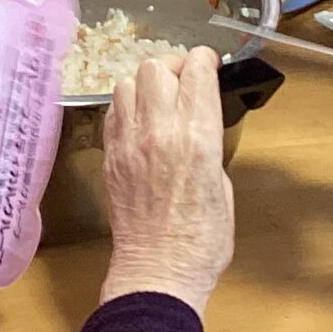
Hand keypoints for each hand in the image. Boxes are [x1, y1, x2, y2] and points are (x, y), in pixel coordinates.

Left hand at [99, 50, 234, 309]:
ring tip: (159, 99)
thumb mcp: (223, 187)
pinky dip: (127, 106)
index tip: (208, 64)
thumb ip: (209, 147)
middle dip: (173, 65)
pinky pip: (113, 111)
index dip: (204, 60)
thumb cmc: (202, 240)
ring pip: (128, 82)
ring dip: (146, 83)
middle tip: (183, 80)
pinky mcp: (109, 156)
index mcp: (197, 138)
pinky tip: (140, 121)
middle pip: (155, 66)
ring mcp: (128, 142)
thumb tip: (199, 128)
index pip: (195, 71)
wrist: (159, 271)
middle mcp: (159, 132)